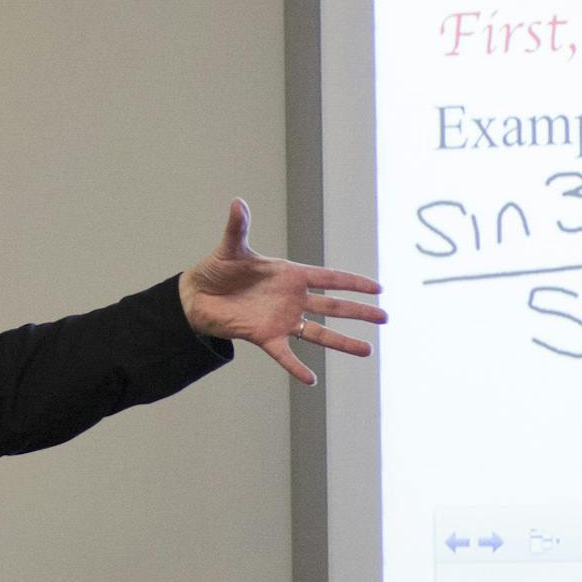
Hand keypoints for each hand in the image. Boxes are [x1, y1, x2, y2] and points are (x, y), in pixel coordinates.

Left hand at [178, 199, 385, 387]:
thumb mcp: (231, 247)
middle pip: (333, 306)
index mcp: (290, 275)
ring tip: (367, 350)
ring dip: (342, 342)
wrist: (196, 296)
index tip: (378, 288)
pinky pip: (285, 355)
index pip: (329, 277)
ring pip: (319, 333)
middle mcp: (291, 299)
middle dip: (359, 311)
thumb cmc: (217, 268)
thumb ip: (239, 226)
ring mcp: (281, 319)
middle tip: (385, 317)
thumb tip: (238, 202)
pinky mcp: (264, 337)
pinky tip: (312, 379)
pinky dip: (297, 367)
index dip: (353, 282)